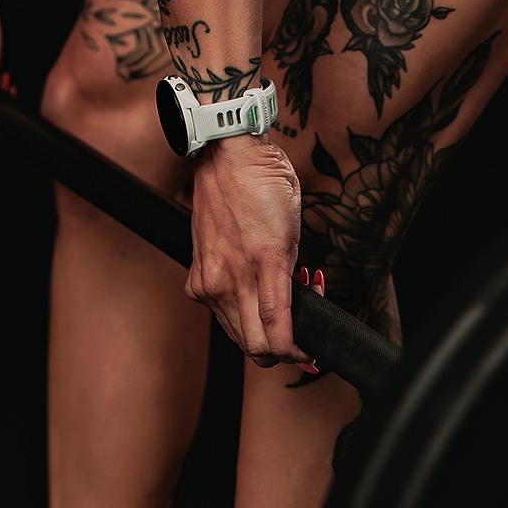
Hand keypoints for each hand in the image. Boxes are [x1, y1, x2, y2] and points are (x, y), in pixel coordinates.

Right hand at [185, 132, 309, 364]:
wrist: (226, 153)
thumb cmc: (265, 182)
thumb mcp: (293, 231)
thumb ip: (289, 277)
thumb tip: (292, 309)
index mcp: (264, 264)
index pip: (278, 336)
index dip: (299, 354)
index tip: (311, 349)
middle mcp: (231, 277)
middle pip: (256, 347)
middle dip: (282, 350)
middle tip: (298, 334)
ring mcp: (209, 277)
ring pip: (235, 334)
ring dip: (259, 332)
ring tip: (275, 307)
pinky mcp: (195, 273)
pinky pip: (216, 312)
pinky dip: (235, 313)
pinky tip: (250, 293)